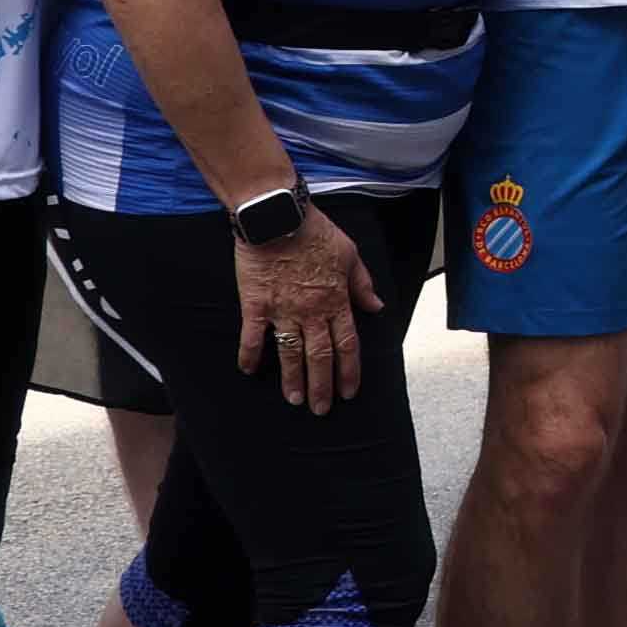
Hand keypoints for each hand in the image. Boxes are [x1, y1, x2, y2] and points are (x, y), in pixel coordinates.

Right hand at [233, 207, 387, 413]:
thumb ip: (362, 284)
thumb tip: (377, 307)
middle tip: (320, 409)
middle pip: (320, 356)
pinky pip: (252, 336)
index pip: (347, 344)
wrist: (279, 216)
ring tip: (295, 400)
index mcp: (336, 300)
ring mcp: (282, 310)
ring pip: (289, 353)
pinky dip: (249, 355)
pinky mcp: (256, 304)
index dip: (349, 370)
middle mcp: (311, 311)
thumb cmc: (316, 232)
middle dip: (322, 385)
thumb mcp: (350, 254)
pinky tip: (249, 371)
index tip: (349, 392)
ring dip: (292, 379)